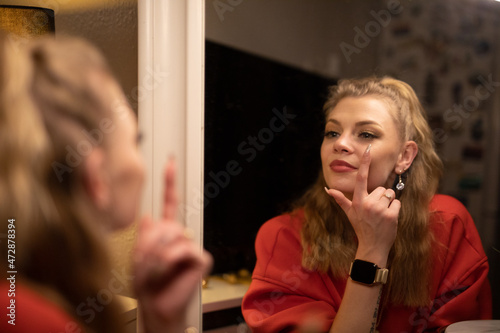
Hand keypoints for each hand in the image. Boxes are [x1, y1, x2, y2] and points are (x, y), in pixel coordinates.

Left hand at [133, 158, 212, 331]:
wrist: (156, 306)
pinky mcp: (201, 258)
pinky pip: (183, 249)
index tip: (170, 163)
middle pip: (165, 222)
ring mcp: (191, 246)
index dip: (170, 183)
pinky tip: (168, 268)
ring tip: (154, 268)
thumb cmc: (148, 284)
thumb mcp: (138, 257)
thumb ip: (143, 237)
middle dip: (149, 242)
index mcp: (165, 231)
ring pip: (172, 235)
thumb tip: (148, 218)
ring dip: (157, 253)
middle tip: (145, 260)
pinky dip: (170, 259)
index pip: (169, 203)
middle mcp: (180, 236)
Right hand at [324, 145, 398, 263]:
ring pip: (390, 194)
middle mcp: (368, 203)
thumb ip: (340, 199)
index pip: (361, 178)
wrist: (372, 246)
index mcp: (358, 201)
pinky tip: (388, 219)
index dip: (364, 163)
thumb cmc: (361, 227)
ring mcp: (380, 209)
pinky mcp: (391, 214)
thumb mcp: (349, 213)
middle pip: (380, 188)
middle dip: (381, 197)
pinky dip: (395, 209)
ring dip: (388, 203)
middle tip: (375, 211)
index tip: (368, 149)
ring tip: (382, 215)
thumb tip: (327, 189)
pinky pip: (397, 203)